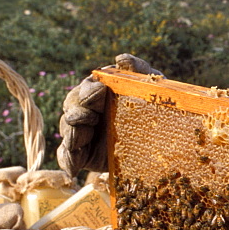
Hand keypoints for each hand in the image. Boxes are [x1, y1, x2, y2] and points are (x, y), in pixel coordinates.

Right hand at [56, 54, 161, 176]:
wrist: (160, 146)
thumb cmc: (152, 110)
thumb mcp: (150, 89)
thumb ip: (138, 70)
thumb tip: (121, 59)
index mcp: (98, 93)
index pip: (87, 88)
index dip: (90, 89)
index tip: (99, 90)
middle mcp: (86, 111)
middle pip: (72, 108)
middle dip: (79, 110)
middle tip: (88, 115)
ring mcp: (82, 134)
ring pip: (68, 131)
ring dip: (73, 134)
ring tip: (79, 137)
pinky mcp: (83, 156)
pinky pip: (69, 158)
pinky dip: (68, 162)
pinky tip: (72, 170)